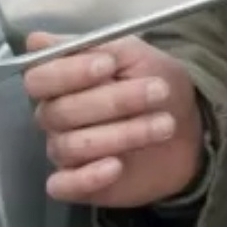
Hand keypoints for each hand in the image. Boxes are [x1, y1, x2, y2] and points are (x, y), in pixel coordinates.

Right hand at [23, 33, 204, 206]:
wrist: (188, 126)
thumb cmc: (154, 83)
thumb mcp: (134, 54)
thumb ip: (93, 46)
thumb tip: (38, 40)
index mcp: (59, 82)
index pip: (39, 78)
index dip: (69, 73)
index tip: (109, 66)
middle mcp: (54, 116)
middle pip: (60, 112)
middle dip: (114, 101)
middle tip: (158, 92)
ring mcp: (65, 151)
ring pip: (71, 146)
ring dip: (121, 134)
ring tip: (164, 125)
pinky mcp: (78, 184)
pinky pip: (63, 186)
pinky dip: (86, 177)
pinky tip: (115, 166)